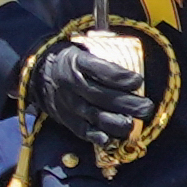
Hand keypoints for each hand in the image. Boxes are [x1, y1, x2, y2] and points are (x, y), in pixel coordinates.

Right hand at [27, 29, 155, 159]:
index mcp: (76, 61)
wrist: (39, 74)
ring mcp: (68, 103)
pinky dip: (97, 136)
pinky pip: (82, 130)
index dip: (120, 77)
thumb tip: (123, 48)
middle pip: (101, 95)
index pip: (100, 69)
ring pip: (94, 115)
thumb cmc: (72, 61)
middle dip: (127, 103)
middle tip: (146, 107)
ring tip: (133, 124)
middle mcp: (71, 83)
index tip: (138, 81)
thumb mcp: (83, 48)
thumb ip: (103, 48)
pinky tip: (111, 138)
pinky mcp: (67, 119)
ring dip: (116, 122)